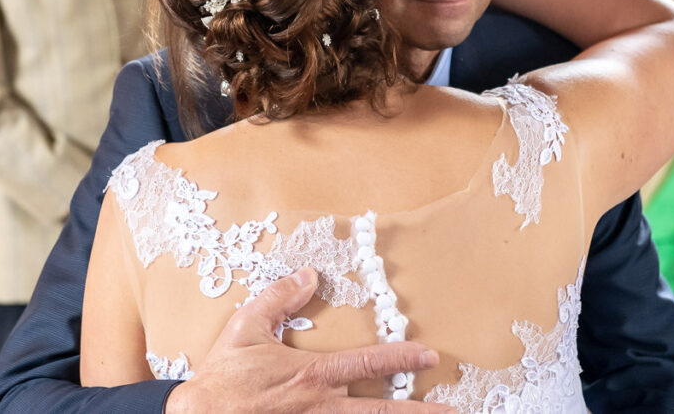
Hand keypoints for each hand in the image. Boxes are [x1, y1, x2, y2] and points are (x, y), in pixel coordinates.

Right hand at [166, 267, 450, 412]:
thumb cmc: (222, 378)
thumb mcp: (246, 327)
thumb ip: (279, 298)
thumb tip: (309, 274)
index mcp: (313, 375)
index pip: (369, 363)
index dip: (403, 357)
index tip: (430, 355)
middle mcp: (322, 407)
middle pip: (382, 412)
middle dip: (420, 413)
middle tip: (451, 413)